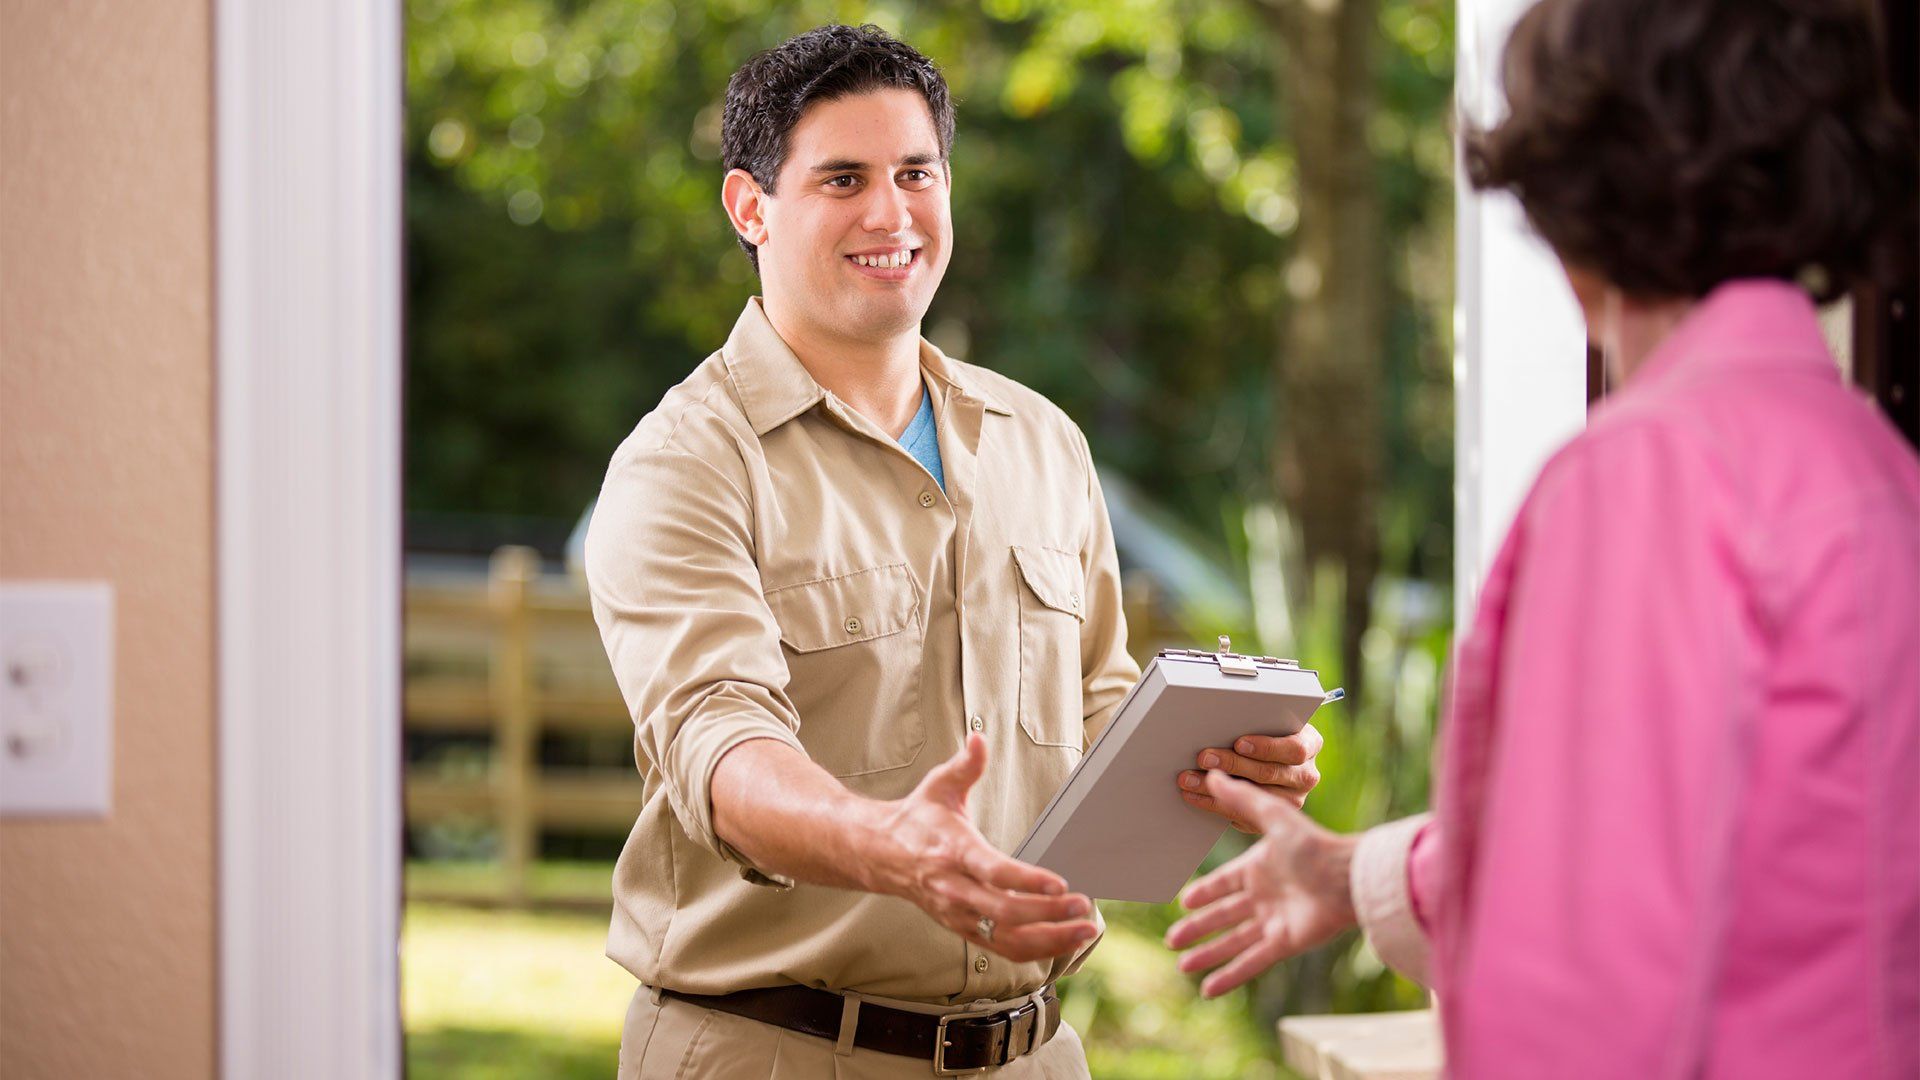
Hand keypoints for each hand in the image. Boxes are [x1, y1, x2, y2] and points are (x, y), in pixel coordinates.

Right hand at [871, 734, 1098, 962]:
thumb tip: (979, 739)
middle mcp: (954, 888)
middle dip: (1048, 913)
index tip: (1060, 883)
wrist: (879, 854)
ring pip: (1006, 939)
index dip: (1026, 881)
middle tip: (1083, 906)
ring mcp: (958, 913)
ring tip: (1083, 930)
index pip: (992, 871)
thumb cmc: (916, 819)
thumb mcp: (938, 785)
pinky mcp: (962, 929)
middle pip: (1004, 912)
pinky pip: (1001, 949)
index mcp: (953, 851)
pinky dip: (1035, 950)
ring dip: (1049, 939)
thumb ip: (965, 765)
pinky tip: (1062, 941)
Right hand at [1164, 771, 1357, 997]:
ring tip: (1183, 966)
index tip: (1183, 902)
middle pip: (1223, 916)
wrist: (1348, 878)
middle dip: (1197, 928)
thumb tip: (1212, 773)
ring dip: (1208, 954)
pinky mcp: (1284, 945)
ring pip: (1232, 942)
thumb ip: (1241, 799)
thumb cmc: (1314, 845)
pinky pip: (1251, 962)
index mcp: (1260, 868)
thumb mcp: (1273, 816)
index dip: (1204, 892)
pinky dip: (1230, 976)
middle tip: (1172, 939)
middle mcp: (1265, 896)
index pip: (1224, 884)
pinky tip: (1209, 989)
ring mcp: (1274, 922)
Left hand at [1179, 723, 1323, 828]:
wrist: (1269, 756)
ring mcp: (1293, 799)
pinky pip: (1243, 815)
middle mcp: (1306, 774)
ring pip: (1255, 797)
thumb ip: (1254, 720)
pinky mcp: (1272, 816)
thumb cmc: (1265, 730)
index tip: (1239, 743)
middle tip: (1204, 757)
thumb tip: (1218, 719)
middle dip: (1232, 764)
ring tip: (1190, 779)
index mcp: (1310, 744)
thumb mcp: (1268, 721)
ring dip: (1217, 788)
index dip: (1267, 747)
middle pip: (1270, 772)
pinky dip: (1214, 804)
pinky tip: (1194, 796)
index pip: (1295, 749)